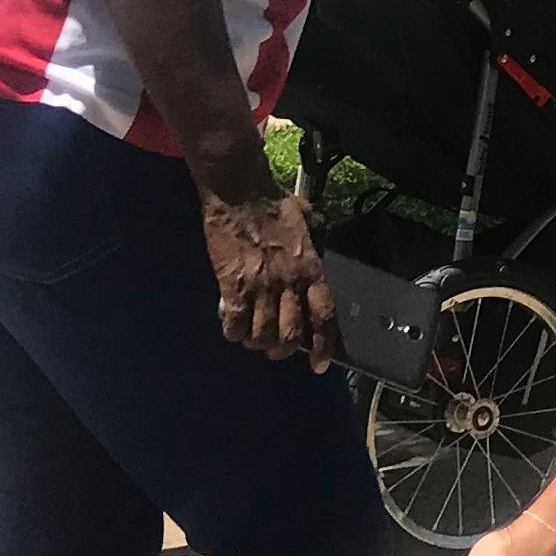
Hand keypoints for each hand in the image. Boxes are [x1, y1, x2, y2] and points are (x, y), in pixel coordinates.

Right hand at [203, 188, 338, 364]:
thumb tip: (310, 219)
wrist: (239, 191)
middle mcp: (289, 282)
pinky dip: (233, 331)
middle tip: (275, 348)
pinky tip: (231, 326)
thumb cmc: (270, 201)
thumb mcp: (301, 216)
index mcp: (310, 268)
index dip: (322, 345)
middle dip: (283, 350)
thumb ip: (309, 227)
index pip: (323, 315)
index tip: (319, 364)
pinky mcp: (232, 286)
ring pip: (262, 334)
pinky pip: (234, 324)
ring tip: (251, 336)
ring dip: (256, 342)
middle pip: (291, 335)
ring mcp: (260, 286)